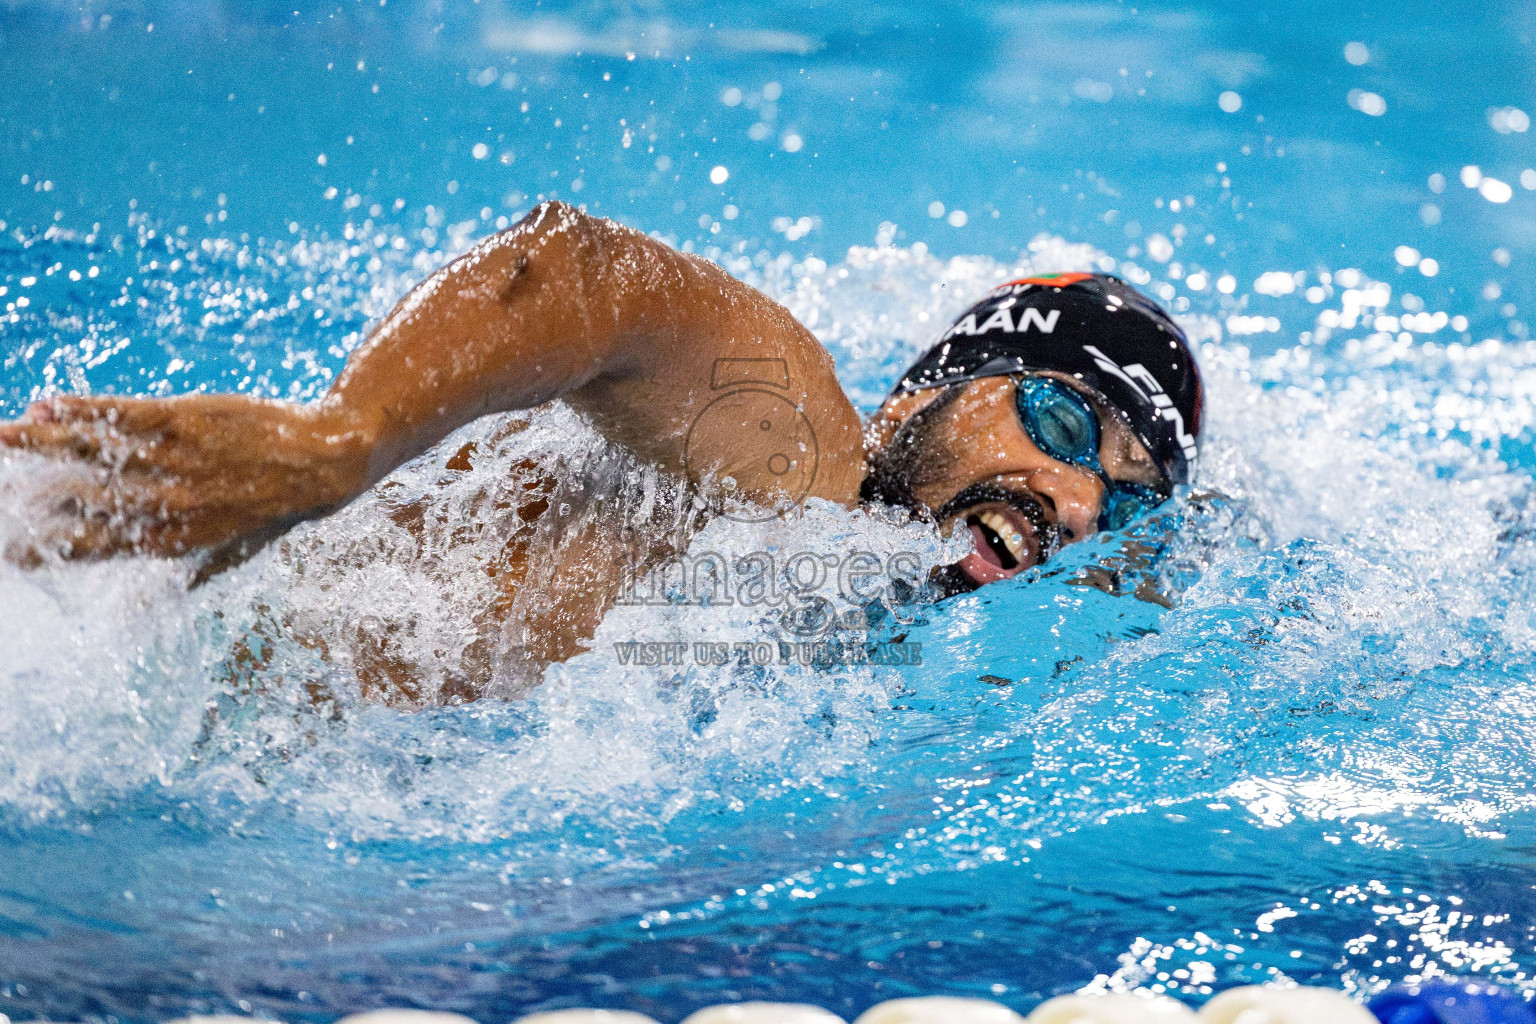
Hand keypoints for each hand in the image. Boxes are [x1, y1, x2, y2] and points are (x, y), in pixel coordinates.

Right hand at [0, 393, 374, 562]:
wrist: (325, 461)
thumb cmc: (273, 511)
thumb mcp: (226, 558)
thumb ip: (170, 585)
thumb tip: (123, 623)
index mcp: (169, 541)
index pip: (87, 548)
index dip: (37, 547)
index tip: (2, 548)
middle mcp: (167, 502)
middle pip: (77, 497)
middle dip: (24, 492)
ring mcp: (176, 458)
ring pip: (93, 449)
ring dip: (37, 441)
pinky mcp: (188, 420)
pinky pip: (125, 413)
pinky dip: (84, 409)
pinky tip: (47, 404)